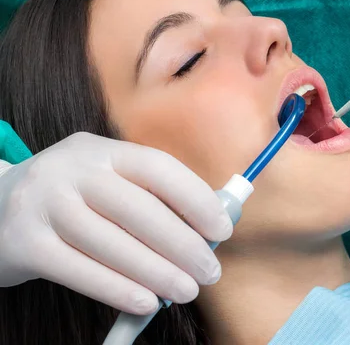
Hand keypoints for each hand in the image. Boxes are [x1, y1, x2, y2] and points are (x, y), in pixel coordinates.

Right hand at [0, 132, 232, 313]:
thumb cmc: (74, 198)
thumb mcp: (106, 181)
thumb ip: (150, 198)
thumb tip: (207, 230)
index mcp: (101, 150)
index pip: (158, 167)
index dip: (196, 198)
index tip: (222, 228)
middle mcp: (71, 170)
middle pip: (138, 209)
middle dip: (183, 245)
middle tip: (209, 271)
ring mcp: (43, 204)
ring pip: (112, 244)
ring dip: (158, 272)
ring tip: (187, 289)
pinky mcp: (24, 244)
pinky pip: (79, 271)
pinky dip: (118, 289)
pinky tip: (146, 302)